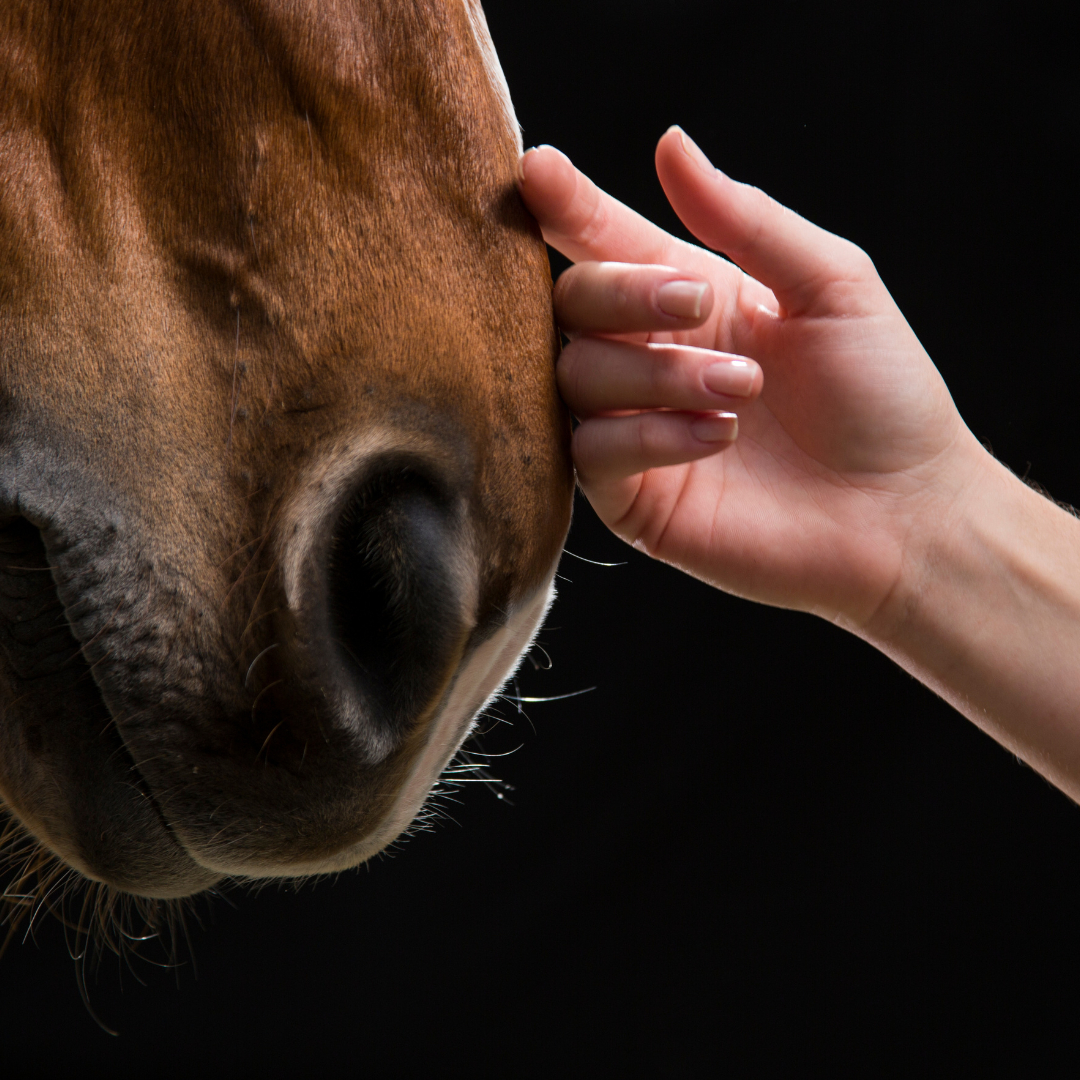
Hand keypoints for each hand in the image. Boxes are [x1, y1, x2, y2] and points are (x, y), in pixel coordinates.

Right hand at [518, 128, 988, 627]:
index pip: (606, 243)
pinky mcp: (632, 498)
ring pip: (577, 375)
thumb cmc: (879, 395)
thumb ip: (748, 221)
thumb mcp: (832, 286)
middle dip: (623, 292)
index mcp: (690, 299)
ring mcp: (634, 429)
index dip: (568, 206)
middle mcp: (651, 357)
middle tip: (698, 303)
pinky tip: (717, 438)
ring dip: (656, 371)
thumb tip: (670, 144)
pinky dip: (647, 434)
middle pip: (571, 302)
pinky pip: (592, 452)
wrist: (901, 513)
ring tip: (742, 389)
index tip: (539, 170)